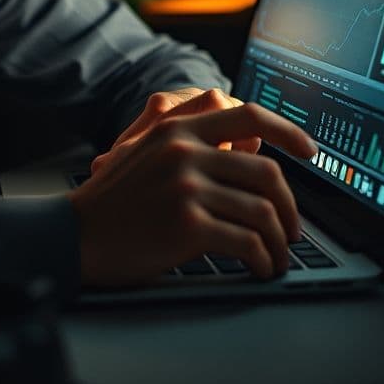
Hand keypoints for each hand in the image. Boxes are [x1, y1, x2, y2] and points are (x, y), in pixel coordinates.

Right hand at [66, 103, 317, 285]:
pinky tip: (259, 268)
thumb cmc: (112, 199)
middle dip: (290, 208)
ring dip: (278, 242)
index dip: (288, 132)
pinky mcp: (188, 223)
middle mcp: (185, 150)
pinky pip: (248, 242)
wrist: (73, 232)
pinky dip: (263, 260)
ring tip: (275, 256)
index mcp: (178, 127)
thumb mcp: (145, 151)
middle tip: (290, 229)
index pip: (249, 115)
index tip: (310, 150)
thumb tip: (246, 149)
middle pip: (267, 172)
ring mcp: (187, 185)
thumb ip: (189, 141)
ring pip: (263, 211)